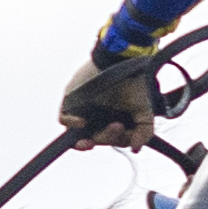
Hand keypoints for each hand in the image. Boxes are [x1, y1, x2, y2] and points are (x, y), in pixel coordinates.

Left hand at [54, 50, 172, 145]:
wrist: (121, 60)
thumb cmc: (134, 83)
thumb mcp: (144, 110)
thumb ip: (144, 131)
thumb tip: (136, 148)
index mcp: (112, 120)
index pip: (111, 140)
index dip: (115, 142)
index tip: (124, 136)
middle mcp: (96, 117)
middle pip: (96, 139)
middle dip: (106, 138)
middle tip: (116, 126)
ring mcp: (82, 110)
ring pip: (77, 135)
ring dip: (84, 142)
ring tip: (90, 141)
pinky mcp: (70, 101)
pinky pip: (63, 119)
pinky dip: (71, 123)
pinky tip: (81, 123)